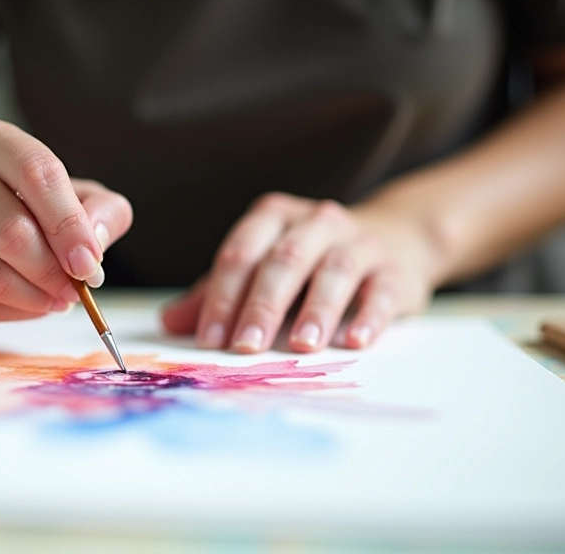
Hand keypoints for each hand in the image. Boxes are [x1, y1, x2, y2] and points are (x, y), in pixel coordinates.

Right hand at [0, 120, 132, 319]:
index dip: (70, 224)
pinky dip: (12, 314)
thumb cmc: (10, 205)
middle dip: (55, 272)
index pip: (37, 174)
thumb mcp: (65, 193)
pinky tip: (27, 305)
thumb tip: (96, 242)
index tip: (90, 262)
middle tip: (76, 289)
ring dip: (36, 298)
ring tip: (56, 299)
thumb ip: (99, 209)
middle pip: (13, 233)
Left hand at [161, 193, 433, 351]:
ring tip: (302, 346)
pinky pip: (382, 290)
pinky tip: (357, 341)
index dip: (223, 296)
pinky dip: (370, 315)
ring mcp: (359, 243)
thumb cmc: (308, 262)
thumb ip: (216, 294)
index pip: (241, 253)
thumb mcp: (259, 270)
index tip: (210, 338)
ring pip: (334, 270)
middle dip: (262, 305)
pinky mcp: (396, 270)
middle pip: (284, 261)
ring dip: (316, 310)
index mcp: (273, 218)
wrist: (392, 240)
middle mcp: (316, 222)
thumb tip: (168, 322)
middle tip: (245, 346)